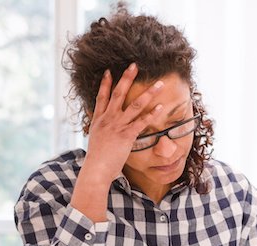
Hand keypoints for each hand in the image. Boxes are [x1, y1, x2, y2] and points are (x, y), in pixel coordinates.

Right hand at [82, 63, 164, 183]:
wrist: (96, 169)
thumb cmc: (97, 159)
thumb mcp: (95, 140)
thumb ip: (100, 131)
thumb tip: (101, 129)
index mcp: (98, 120)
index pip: (101, 97)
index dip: (104, 83)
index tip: (109, 71)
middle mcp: (108, 119)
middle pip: (118, 94)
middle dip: (126, 78)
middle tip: (134, 65)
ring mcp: (117, 126)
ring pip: (134, 105)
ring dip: (148, 93)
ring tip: (159, 84)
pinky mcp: (127, 135)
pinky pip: (142, 121)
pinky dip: (152, 113)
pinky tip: (161, 106)